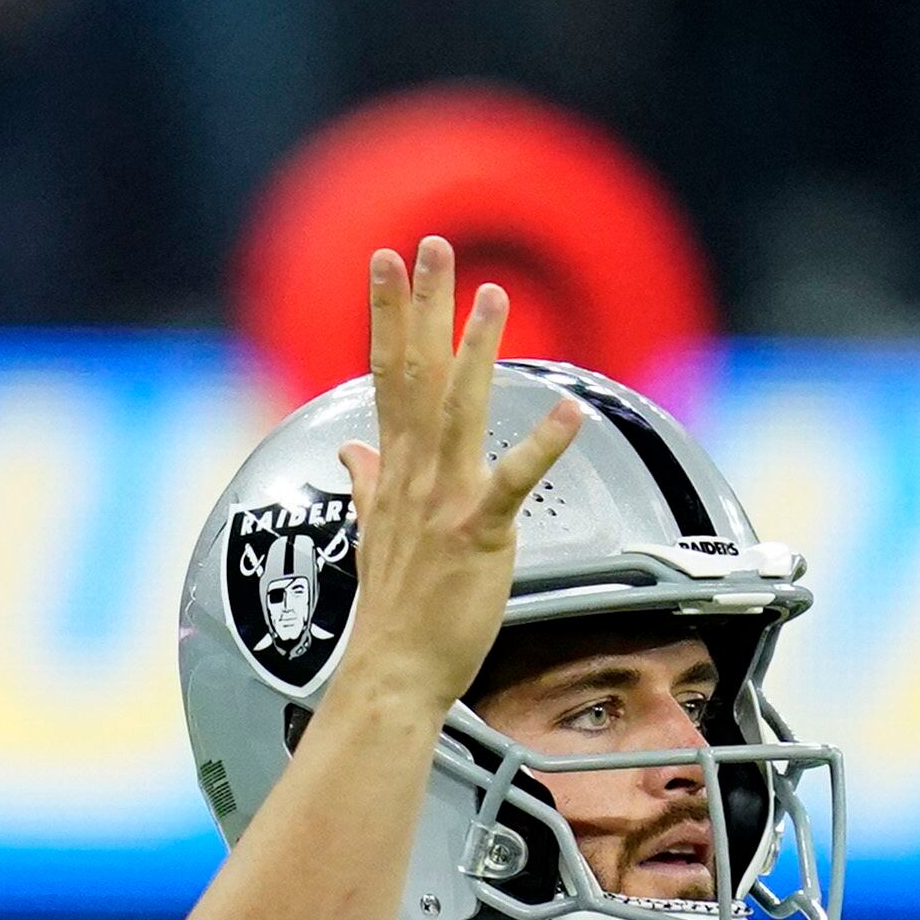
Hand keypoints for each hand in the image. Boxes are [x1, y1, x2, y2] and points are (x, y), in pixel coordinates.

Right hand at [332, 238, 587, 713]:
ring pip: (458, 410)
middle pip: (416, 375)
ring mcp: (444, 502)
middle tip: (428, 246)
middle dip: (422, 307)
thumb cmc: (393, 614)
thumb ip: (368, 483)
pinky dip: (541, 447)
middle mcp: (414, 477)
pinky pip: (511, 482)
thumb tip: (352, 449)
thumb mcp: (374, 535)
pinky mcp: (477, 534)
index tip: (387, 264)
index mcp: (395, 473)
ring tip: (492, 296)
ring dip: (475, 350)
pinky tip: (567, 410)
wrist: (391, 673)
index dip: (388, 316)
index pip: (388, 377)